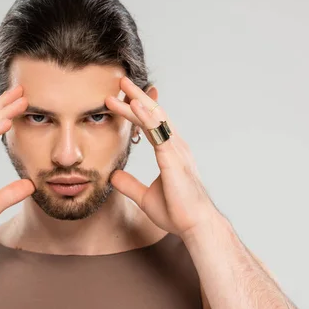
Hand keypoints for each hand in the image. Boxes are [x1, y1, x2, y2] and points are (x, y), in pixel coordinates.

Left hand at [105, 77, 220, 235]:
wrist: (194, 226)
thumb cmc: (176, 212)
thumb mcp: (144, 197)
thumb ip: (129, 184)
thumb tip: (113, 176)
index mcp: (170, 153)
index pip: (150, 125)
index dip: (136, 111)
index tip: (121, 99)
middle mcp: (175, 147)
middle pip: (154, 114)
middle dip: (137, 97)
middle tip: (121, 82)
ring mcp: (176, 150)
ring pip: (155, 118)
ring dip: (138, 100)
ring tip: (123, 86)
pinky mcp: (174, 158)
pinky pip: (159, 131)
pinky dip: (147, 115)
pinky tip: (135, 104)